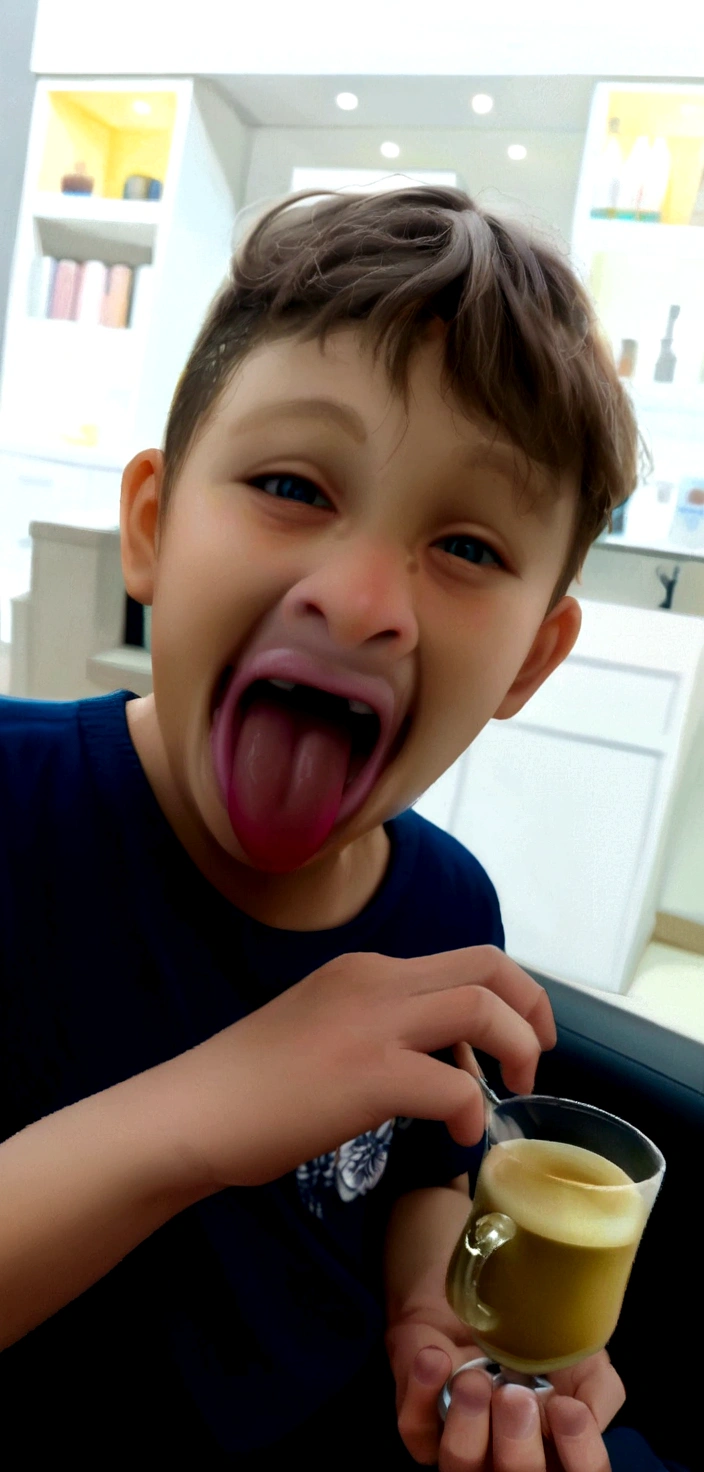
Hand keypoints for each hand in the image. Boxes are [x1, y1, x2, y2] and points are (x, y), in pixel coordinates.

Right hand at [159, 945, 554, 1191]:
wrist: (192, 1110)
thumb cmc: (250, 1082)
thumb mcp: (325, 1026)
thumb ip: (380, 1028)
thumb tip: (442, 1061)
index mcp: (367, 970)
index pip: (465, 958)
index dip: (508, 996)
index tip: (513, 1040)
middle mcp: (375, 981)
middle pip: (488, 966)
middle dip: (530, 1010)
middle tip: (532, 1061)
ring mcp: (372, 1024)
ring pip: (481, 1007)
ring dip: (515, 1050)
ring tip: (509, 1094)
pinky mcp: (368, 1075)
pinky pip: (454, 1086)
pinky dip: (472, 1112)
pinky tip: (459, 1136)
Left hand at [388, 1319, 623, 1470]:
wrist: (483, 1284)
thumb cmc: (538, 1330)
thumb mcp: (583, 1353)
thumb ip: (598, 1391)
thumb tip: (582, 1416)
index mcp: (555, 1450)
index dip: (578, 1456)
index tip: (568, 1408)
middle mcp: (509, 1456)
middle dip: (518, 1449)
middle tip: (516, 1397)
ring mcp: (462, 1444)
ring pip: (460, 1468)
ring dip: (469, 1425)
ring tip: (476, 1380)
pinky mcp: (420, 1422)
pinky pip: (417, 1432)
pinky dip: (424, 1394)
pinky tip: (438, 1358)